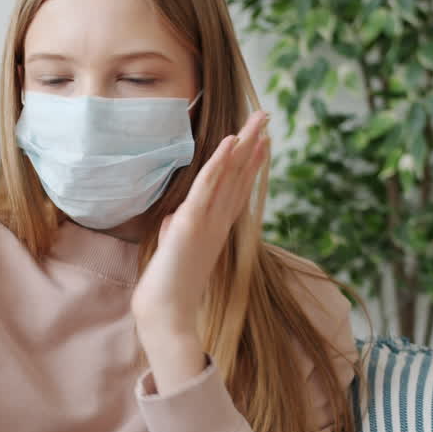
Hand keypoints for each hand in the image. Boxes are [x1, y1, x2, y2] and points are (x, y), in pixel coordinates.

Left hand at [131, 111, 269, 392]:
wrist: (165, 313)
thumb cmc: (167, 287)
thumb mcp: (172, 251)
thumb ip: (177, 231)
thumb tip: (174, 219)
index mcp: (215, 227)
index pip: (236, 188)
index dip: (249, 163)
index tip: (260, 141)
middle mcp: (218, 221)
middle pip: (239, 175)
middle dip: (253, 145)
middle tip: (266, 118)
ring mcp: (208, 221)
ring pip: (230, 175)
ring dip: (244, 145)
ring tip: (259, 119)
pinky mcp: (193, 222)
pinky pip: (208, 186)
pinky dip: (220, 163)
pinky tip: (231, 142)